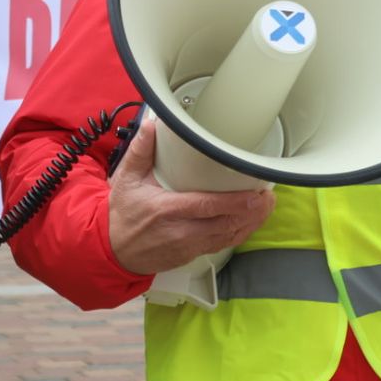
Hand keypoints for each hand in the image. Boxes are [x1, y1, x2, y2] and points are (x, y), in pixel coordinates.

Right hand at [106, 116, 274, 274]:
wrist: (113, 250)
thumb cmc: (122, 215)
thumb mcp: (125, 180)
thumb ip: (140, 151)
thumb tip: (152, 125)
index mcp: (166, 210)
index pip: (208, 206)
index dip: (236, 202)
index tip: (255, 193)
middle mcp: (181, 231)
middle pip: (225, 224)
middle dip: (252, 212)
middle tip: (268, 196)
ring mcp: (188, 246)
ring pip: (228, 237)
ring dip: (250, 223)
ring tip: (266, 207)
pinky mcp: (192, 254)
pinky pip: (221, 245)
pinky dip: (238, 234)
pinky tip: (249, 223)